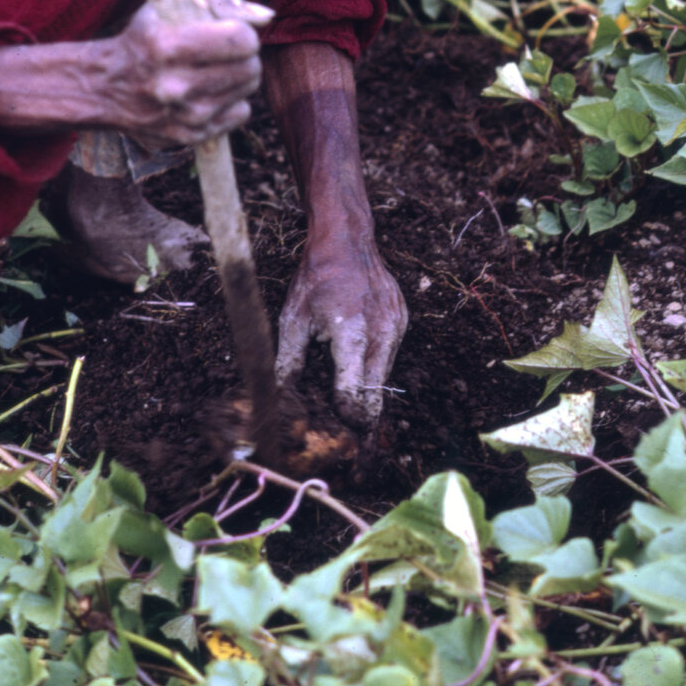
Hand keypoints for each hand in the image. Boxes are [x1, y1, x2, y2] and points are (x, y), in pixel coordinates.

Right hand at [104, 0, 269, 149]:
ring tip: (214, 69)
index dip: (244, 32)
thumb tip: (265, 15)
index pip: (241, 41)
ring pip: (249, 89)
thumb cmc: (143, 39)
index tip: (234, 31)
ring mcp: (185, 116)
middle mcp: (176, 86)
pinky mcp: (192, 137)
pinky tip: (208, 91)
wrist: (105, 88)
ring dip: (239, 75)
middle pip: (250, 67)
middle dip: (245, 54)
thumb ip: (218, 1)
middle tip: (226, 51)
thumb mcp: (167, 6)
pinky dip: (231, 100)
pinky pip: (241, 113)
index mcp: (167, 47)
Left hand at [275, 236, 407, 428]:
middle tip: (353, 445)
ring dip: (368, 392)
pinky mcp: (403, 321)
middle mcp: (382, 332)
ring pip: (385, 376)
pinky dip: (374, 366)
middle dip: (363, 419)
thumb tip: (282, 399)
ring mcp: (397, 326)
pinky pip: (389, 355)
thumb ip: (290, 362)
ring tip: (350, 407)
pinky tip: (356, 364)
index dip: (345, 420)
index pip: (354, 394)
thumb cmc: (316, 277)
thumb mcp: (294, 319)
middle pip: (376, 393)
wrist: (346, 240)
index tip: (340, 438)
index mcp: (352, 334)